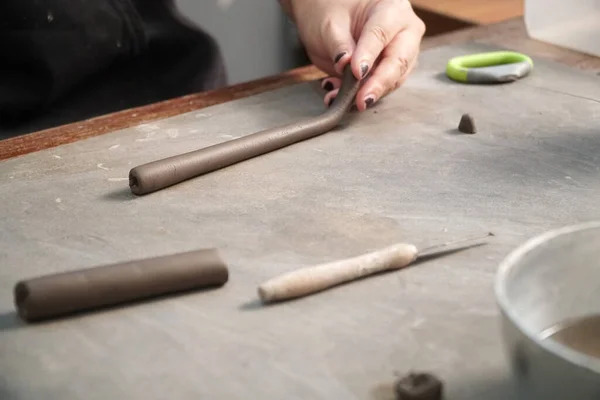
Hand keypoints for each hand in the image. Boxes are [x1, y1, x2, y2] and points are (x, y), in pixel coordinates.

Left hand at [281, 0, 424, 110]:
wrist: (332, 19)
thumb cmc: (333, 12)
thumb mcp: (330, 24)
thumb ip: (339, 44)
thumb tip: (345, 64)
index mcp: (392, 9)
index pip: (382, 34)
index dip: (369, 55)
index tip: (355, 72)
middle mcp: (404, 31)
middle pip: (398, 61)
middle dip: (378, 83)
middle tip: (361, 100)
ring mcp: (402, 53)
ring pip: (393, 80)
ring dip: (366, 93)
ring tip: (338, 97)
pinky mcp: (392, 72)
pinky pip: (381, 88)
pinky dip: (360, 95)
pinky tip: (339, 95)